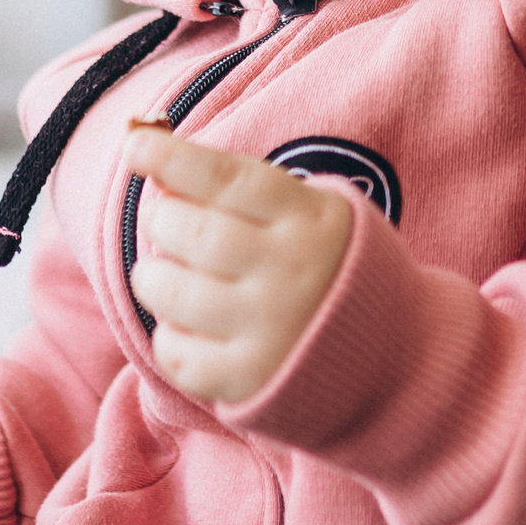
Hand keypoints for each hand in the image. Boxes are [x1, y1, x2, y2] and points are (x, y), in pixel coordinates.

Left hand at [124, 125, 354, 405]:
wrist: (389, 351)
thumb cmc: (329, 264)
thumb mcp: (311, 212)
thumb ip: (245, 189)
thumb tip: (159, 171)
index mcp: (311, 220)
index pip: (230, 180)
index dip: (175, 158)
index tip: (136, 144)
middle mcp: (293, 272)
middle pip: (192, 232)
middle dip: (160, 218)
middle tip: (165, 220)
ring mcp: (270, 329)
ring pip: (171, 292)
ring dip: (151, 275)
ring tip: (166, 272)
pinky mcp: (247, 379)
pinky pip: (174, 351)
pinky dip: (168, 332)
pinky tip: (192, 323)